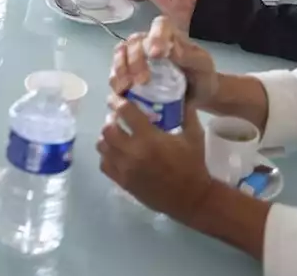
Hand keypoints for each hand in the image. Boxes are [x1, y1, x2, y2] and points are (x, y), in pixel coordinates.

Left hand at [97, 92, 213, 221]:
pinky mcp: (123, 182)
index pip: (125, 112)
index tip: (115, 98)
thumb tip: (185, 97)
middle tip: (117, 119)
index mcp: (149, 138)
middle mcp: (133, 151)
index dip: (117, 102)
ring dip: (106, 138)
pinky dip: (106, 156)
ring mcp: (125, 168)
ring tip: (115, 136)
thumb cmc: (193, 166)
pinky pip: (104, 164)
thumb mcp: (194, 137)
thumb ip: (187, 115)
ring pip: (102, 146)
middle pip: (108, 129)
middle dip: (111, 121)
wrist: (192, 199)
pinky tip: (115, 153)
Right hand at [110, 16, 219, 109]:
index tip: (156, 55)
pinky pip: (116, 70)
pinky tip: (121, 91)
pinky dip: (116, 79)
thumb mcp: (203, 66)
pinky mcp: (129, 71)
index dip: (155, 37)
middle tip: (143, 80)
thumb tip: (172, 50)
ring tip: (127, 86)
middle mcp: (149, 40)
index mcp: (169, 34)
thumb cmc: (202, 77)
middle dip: (136, 60)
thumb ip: (191, 56)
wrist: (197, 96)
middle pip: (136, 42)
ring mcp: (136, 55)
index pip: (159, 26)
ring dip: (121, 69)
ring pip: (121, 53)